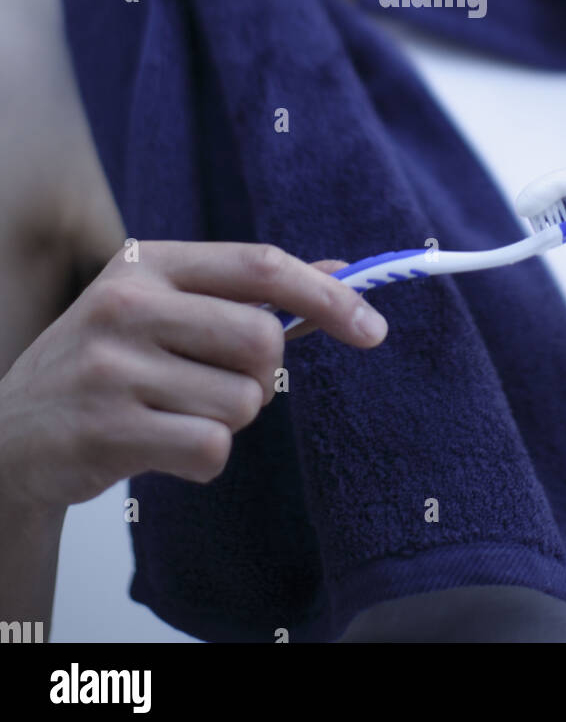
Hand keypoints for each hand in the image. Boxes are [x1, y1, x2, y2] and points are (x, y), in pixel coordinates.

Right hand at [0, 242, 386, 510]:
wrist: (11, 434)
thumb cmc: (107, 364)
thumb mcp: (163, 309)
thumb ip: (246, 293)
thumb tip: (343, 276)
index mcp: (147, 262)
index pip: (260, 265)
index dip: (327, 296)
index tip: (373, 326)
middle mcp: (127, 304)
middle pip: (262, 339)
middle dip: (262, 375)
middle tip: (220, 383)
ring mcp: (113, 367)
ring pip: (243, 402)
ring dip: (228, 420)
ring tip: (175, 413)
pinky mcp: (108, 429)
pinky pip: (212, 449)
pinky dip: (204, 459)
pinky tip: (160, 447)